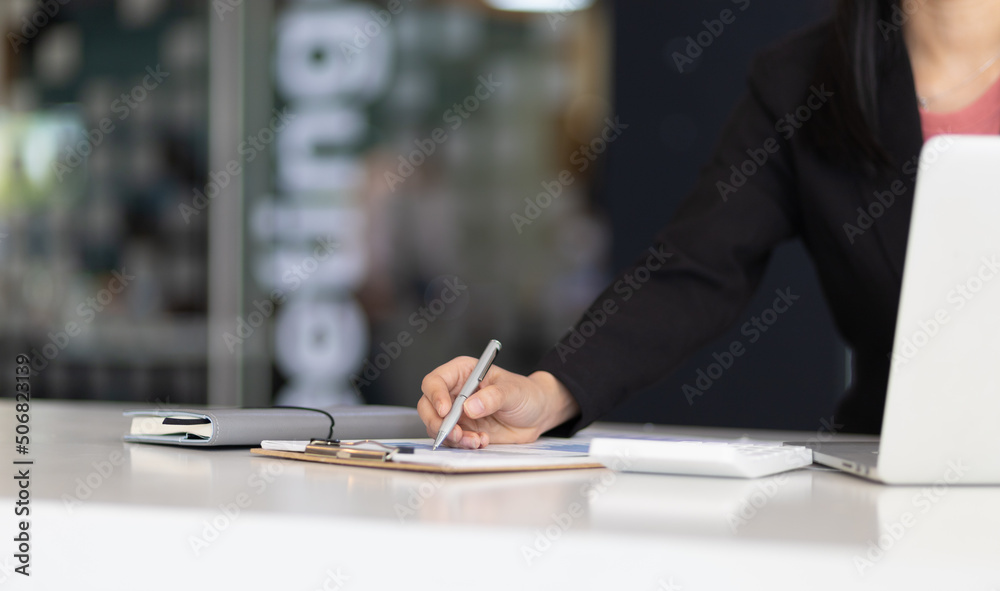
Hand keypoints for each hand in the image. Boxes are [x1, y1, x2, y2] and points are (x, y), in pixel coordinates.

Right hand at [418, 357, 579, 448]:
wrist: (538, 414)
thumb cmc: (526, 393)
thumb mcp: (513, 391)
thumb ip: (492, 397)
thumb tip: (469, 407)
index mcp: (462, 373)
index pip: (435, 381)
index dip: (435, 396)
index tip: (446, 411)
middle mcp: (455, 393)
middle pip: (428, 406)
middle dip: (437, 423)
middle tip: (454, 433)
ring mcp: (457, 414)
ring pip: (438, 427)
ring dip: (453, 437)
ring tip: (476, 440)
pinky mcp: (464, 431)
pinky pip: (453, 441)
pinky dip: (463, 445)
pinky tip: (482, 441)